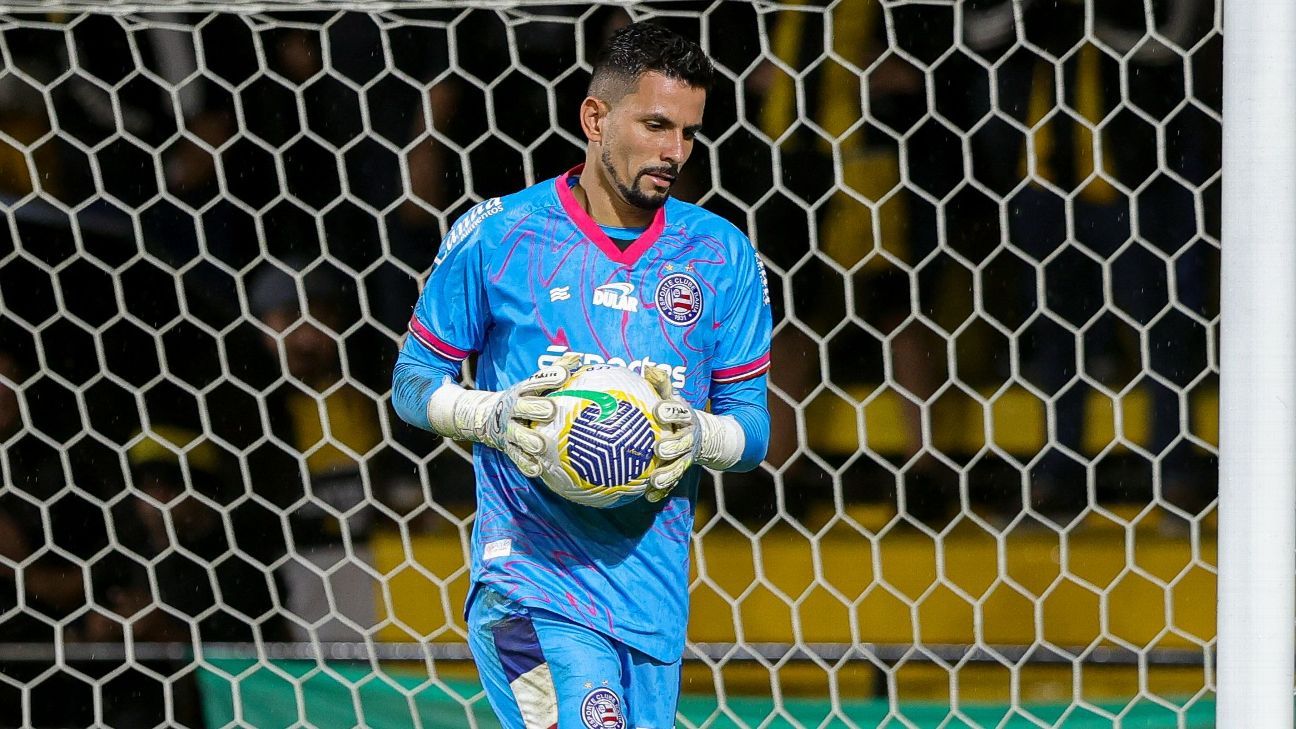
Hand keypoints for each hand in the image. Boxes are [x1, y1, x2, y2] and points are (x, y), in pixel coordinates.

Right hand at [489, 353, 583, 476]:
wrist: (483, 417)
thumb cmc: (520, 400)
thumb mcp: (531, 385)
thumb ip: (553, 373)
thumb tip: (577, 358)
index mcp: (522, 392)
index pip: (535, 382)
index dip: (549, 378)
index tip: (564, 376)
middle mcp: (513, 410)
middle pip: (525, 408)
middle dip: (537, 409)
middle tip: (551, 411)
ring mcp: (509, 430)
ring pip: (519, 436)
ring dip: (531, 441)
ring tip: (541, 446)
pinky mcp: (508, 448)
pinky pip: (518, 458)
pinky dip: (527, 464)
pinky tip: (538, 468)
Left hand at [641, 367, 698, 501]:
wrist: (709, 437)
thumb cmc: (679, 414)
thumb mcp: (675, 399)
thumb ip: (662, 386)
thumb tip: (649, 369)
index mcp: (685, 417)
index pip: (680, 412)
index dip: (670, 411)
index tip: (659, 411)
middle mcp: (688, 437)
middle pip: (682, 442)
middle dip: (672, 446)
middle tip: (659, 449)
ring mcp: (686, 456)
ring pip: (678, 466)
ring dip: (668, 474)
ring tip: (656, 480)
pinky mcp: (682, 471)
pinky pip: (672, 482)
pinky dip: (662, 491)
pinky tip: (650, 497)